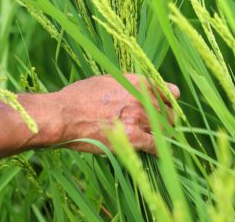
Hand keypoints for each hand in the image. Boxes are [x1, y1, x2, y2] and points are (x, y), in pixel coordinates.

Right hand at [52, 74, 179, 154]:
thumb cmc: (78, 97)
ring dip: (163, 136)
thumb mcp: (105, 81)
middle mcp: (142, 97)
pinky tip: (155, 153)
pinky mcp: (133, 137)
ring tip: (158, 141)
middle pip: (169, 112)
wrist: (65, 114)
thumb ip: (126, 85)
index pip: (168, 90)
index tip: (166, 107)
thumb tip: (133, 91)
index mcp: (136, 82)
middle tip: (161, 128)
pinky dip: (158, 151)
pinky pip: (156, 146)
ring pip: (165, 130)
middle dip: (167, 120)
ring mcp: (139, 117)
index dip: (169, 101)